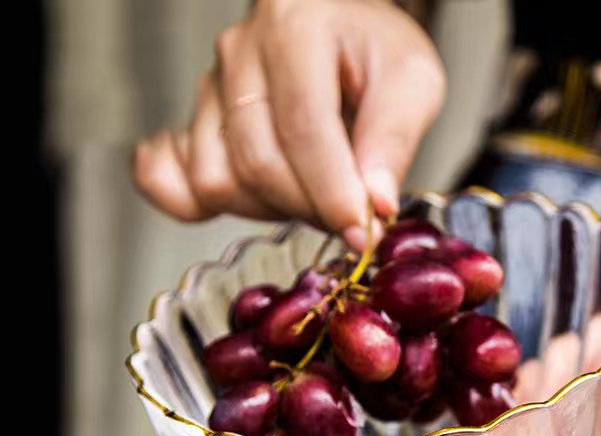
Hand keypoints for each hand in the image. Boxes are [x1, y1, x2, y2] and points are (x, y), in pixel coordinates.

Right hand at [132, 0, 444, 249]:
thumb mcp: (412, 81)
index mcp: (296, 25)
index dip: (332, 192)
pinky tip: (251, 202)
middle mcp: (240, 51)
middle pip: (259, 161)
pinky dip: (204, 206)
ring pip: (220, 180)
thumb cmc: (373, 54)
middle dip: (309, 207)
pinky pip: (176, 182)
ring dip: (271, 209)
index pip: (303, 127)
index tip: (361, 233)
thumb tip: (375, 204)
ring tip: (311, 194)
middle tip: (348, 215)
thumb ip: (395, 140)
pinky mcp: (192, 125)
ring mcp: (209, 88)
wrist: (342, 37)